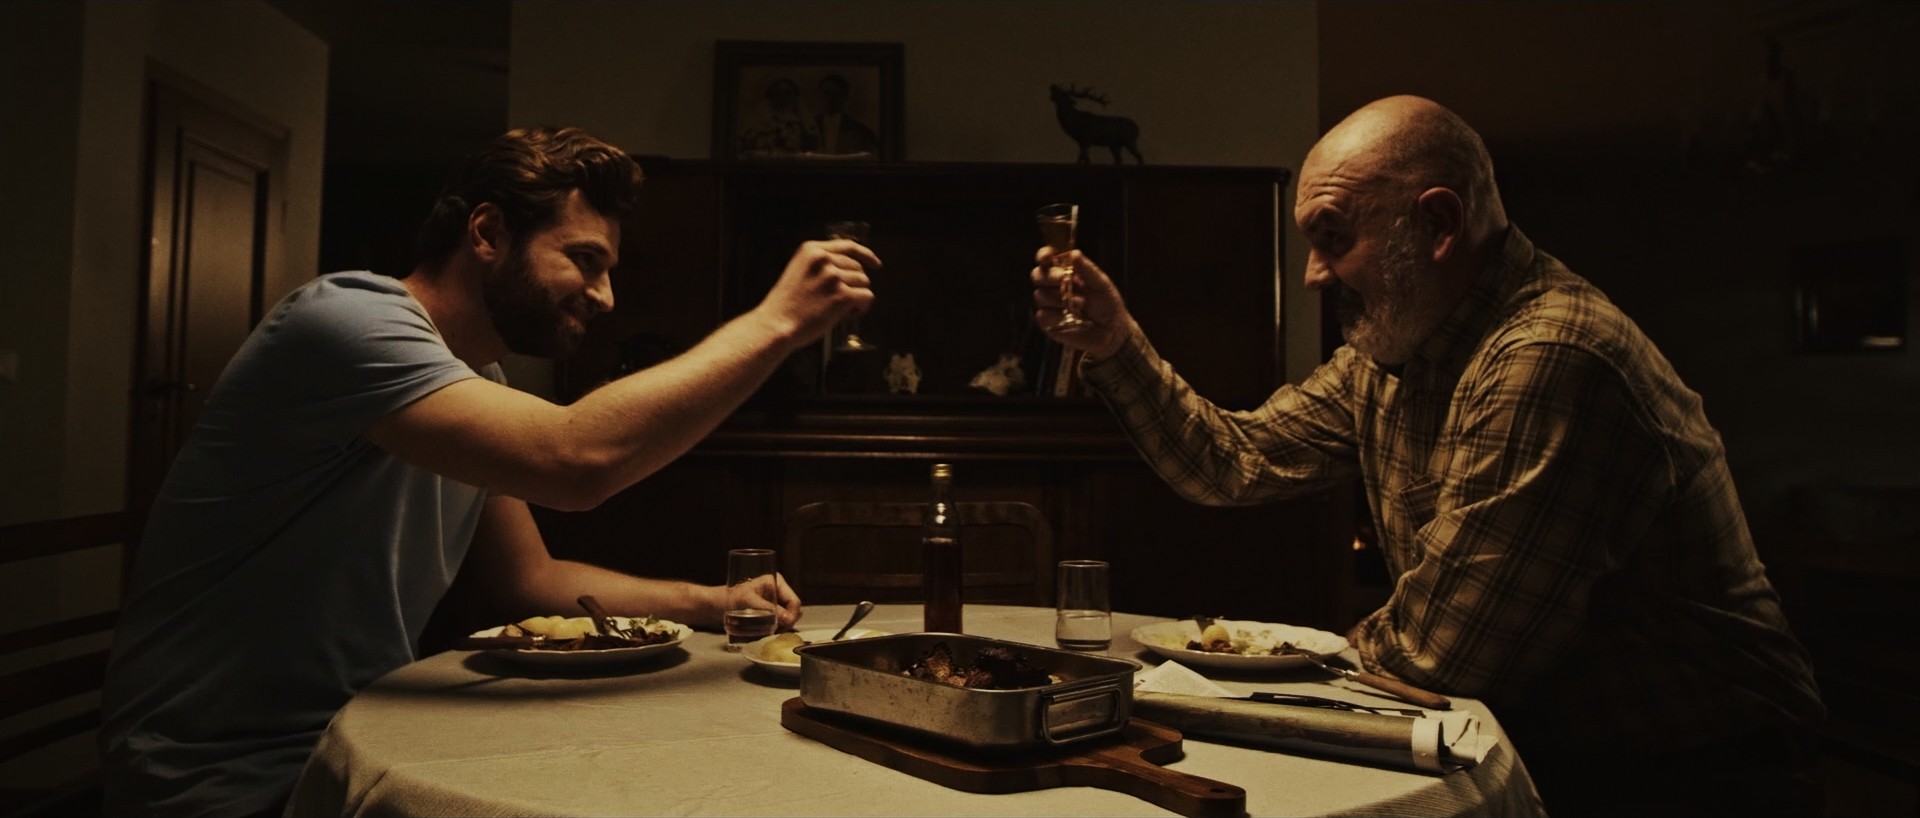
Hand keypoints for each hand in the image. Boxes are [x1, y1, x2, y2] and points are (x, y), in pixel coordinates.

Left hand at [722, 572, 804, 629]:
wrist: (714, 605)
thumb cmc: (728, 598)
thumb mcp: (750, 603)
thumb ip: (770, 610)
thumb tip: (788, 619)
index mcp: (776, 582)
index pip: (794, 601)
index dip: (792, 615)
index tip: (784, 626)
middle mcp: (777, 590)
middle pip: (792, 610)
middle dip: (787, 622)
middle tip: (775, 631)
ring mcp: (773, 601)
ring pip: (786, 618)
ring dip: (781, 627)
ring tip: (769, 632)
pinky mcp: (767, 611)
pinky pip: (778, 622)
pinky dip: (774, 628)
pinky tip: (766, 632)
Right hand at [755, 239, 879, 352]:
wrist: (776, 324)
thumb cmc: (786, 304)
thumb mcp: (799, 271)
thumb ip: (821, 265)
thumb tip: (849, 269)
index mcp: (811, 250)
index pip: (848, 246)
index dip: (866, 255)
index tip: (876, 264)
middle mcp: (824, 259)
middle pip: (858, 267)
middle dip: (855, 284)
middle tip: (842, 301)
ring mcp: (833, 277)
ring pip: (864, 282)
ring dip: (857, 297)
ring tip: (840, 309)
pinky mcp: (842, 296)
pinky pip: (866, 297)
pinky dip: (862, 308)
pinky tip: (849, 315)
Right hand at [1031, 248, 1133, 359]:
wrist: (1112, 331)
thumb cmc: (1108, 305)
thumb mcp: (1102, 284)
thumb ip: (1088, 269)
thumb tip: (1074, 253)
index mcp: (1066, 272)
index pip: (1047, 259)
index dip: (1043, 256)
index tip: (1046, 257)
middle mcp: (1055, 286)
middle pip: (1037, 275)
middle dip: (1049, 276)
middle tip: (1063, 278)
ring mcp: (1050, 305)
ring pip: (1040, 295)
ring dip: (1060, 299)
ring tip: (1081, 304)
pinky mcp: (1049, 323)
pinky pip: (1043, 315)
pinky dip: (1058, 316)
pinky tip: (1073, 319)